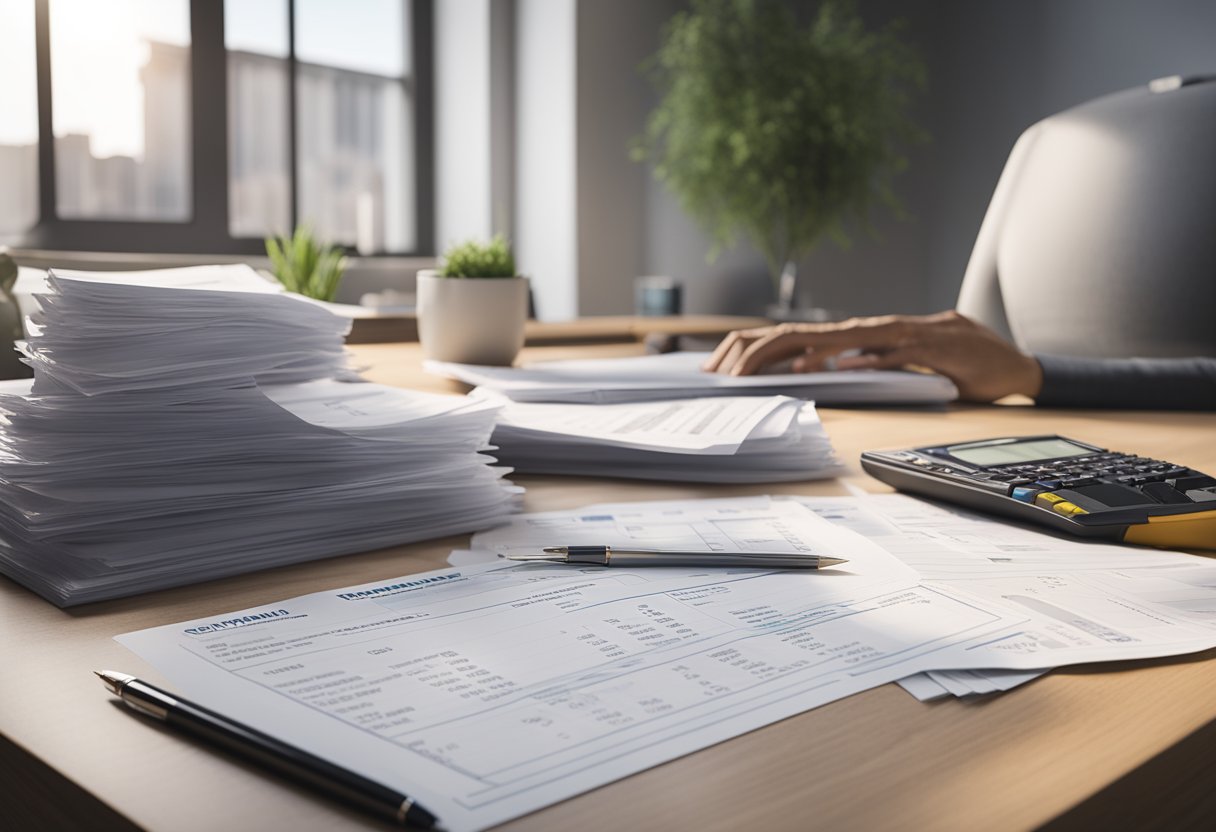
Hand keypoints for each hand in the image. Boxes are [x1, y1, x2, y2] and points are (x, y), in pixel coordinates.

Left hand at [702, 311, 1043, 402]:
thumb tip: (815, 369)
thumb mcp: (891, 365)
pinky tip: (833, 366)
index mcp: (860, 337)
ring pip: (835, 339)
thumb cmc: (950, 363)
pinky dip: (858, 358)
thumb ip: (857, 363)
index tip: (723, 368)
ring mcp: (898, 336)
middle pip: (801, 334)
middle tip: (722, 369)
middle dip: (756, 350)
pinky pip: (886, 354)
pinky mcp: (926, 348)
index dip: (755, 348)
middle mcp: (871, 331)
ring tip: (759, 364)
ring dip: (793, 352)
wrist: (1007, 361)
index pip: (796, 338)